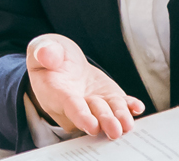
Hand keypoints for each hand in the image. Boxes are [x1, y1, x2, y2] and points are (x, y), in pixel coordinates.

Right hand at [25, 33, 144, 138]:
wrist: (64, 62)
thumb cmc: (50, 56)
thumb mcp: (42, 48)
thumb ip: (43, 51)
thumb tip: (46, 56)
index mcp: (55, 93)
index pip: (69, 106)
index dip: (81, 116)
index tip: (91, 125)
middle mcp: (76, 104)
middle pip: (92, 114)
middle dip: (104, 121)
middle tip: (115, 129)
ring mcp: (94, 104)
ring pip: (108, 112)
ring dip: (119, 118)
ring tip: (127, 124)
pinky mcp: (109, 99)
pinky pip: (120, 105)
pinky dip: (129, 107)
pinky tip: (136, 107)